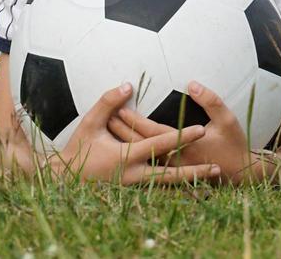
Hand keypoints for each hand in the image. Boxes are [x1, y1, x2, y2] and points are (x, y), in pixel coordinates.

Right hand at [51, 82, 218, 185]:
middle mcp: (132, 175)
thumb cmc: (77, 149)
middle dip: (194, 172)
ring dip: (188, 185)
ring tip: (210, 183)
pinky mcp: (131, 195)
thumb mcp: (89, 122)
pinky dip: (174, 193)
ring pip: (166, 188)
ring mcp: (132, 189)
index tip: (200, 130)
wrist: (63, 181)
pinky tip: (190, 191)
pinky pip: (156, 194)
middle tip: (217, 168)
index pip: (159, 144)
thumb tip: (128, 85)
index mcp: (125, 156)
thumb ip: (108, 102)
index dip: (181, 137)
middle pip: (170, 175)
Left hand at [108, 81, 251, 181]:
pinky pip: (147, 162)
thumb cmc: (234, 147)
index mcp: (182, 147)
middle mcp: (172, 160)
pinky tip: (122, 144)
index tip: (117, 107)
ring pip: (140, 155)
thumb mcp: (228, 120)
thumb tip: (192, 83)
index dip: (133, 119)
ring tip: (108, 128)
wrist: (241, 176)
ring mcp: (172, 169)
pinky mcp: (174, 172)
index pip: (150, 132)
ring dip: (124, 141)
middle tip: (104, 116)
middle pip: (139, 145)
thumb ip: (211, 101)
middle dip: (121, 130)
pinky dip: (133, 152)